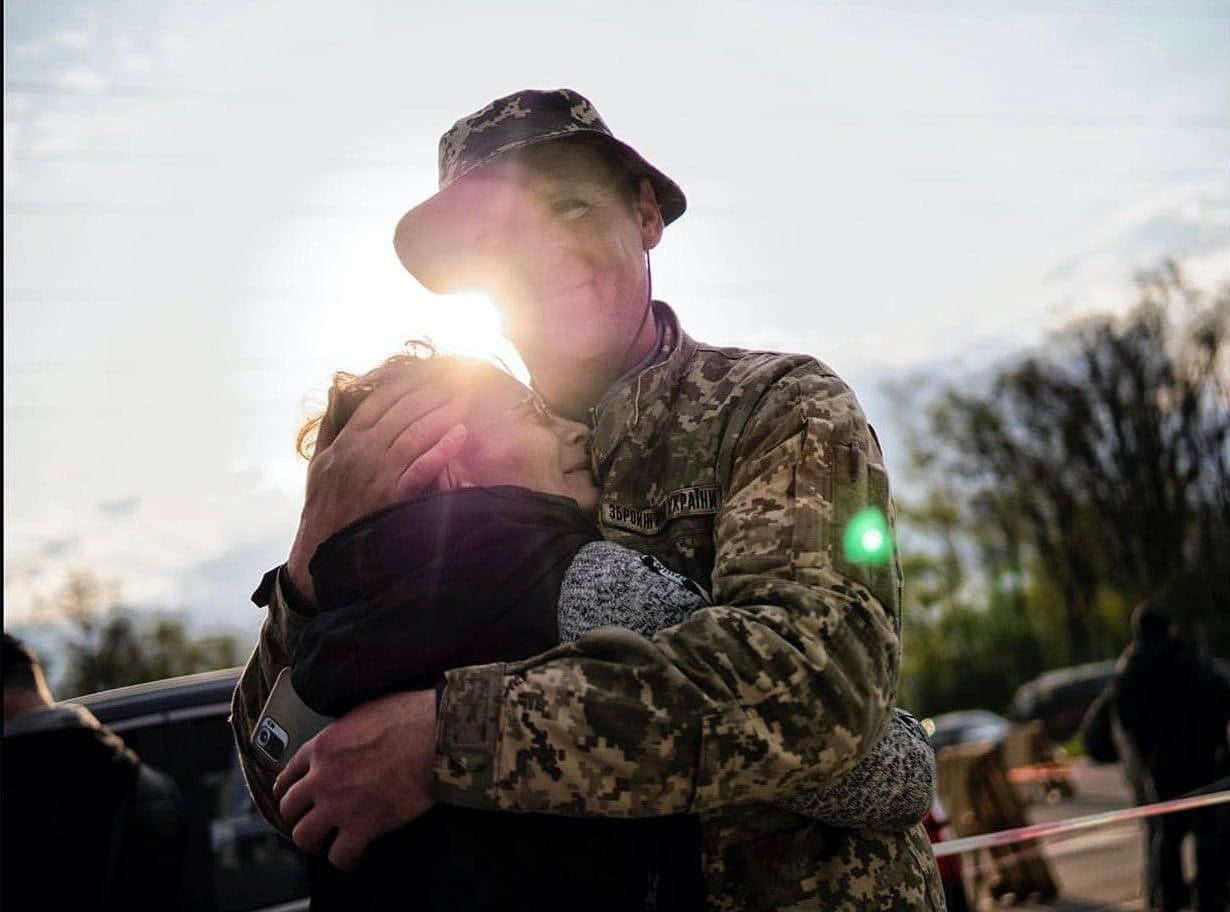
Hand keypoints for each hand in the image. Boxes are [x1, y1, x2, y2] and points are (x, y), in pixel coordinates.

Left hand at [274, 689, 436, 869]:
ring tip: (329, 842)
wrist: (435, 736)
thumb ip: (345, 731)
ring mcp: (339, 805)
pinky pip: (340, 856)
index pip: (289, 773)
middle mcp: (323, 777)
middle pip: (289, 808)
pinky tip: (356, 856)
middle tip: (313, 820)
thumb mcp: (364, 712)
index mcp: (323, 746)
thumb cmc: (409, 718)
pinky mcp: (362, 827)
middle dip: (299, 816)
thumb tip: (348, 740)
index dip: (288, 788)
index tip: (291, 796)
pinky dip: (347, 859)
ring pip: (304, 836)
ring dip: (315, 841)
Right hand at [287, 368, 471, 602]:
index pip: (380, 400)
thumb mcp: (319, 461)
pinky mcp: (391, 497)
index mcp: (347, 441)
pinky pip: (420, 469)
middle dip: (433, 391)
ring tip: (467, 396)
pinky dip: (440, 450)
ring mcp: (377, 474)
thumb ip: (329, 426)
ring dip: (442, 413)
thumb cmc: (324, 505)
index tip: (432, 369)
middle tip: (460, 376)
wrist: (321, 550)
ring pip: (414, 435)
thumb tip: (334, 391)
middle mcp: (361, 452)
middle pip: (402, 412)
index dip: (408, 382)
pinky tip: (460, 434)